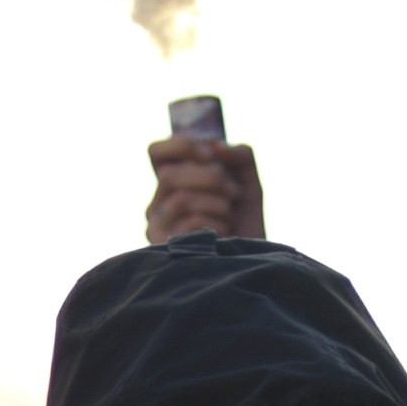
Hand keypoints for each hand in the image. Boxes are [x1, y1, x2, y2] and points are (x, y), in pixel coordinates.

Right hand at [145, 134, 265, 244]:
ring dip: (217, 204)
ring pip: (181, 200)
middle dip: (211, 179)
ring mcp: (157, 227)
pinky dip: (216, 225)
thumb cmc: (244, 221)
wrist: (250, 260)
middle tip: (235, 191)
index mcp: (171, 182)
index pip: (156, 152)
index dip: (180, 146)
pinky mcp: (165, 250)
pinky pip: (189, 225)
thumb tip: (214, 145)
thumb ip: (238, 155)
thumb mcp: (248, 180)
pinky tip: (224, 235)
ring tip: (230, 215)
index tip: (210, 153)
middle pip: (169, 175)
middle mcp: (157, 203)